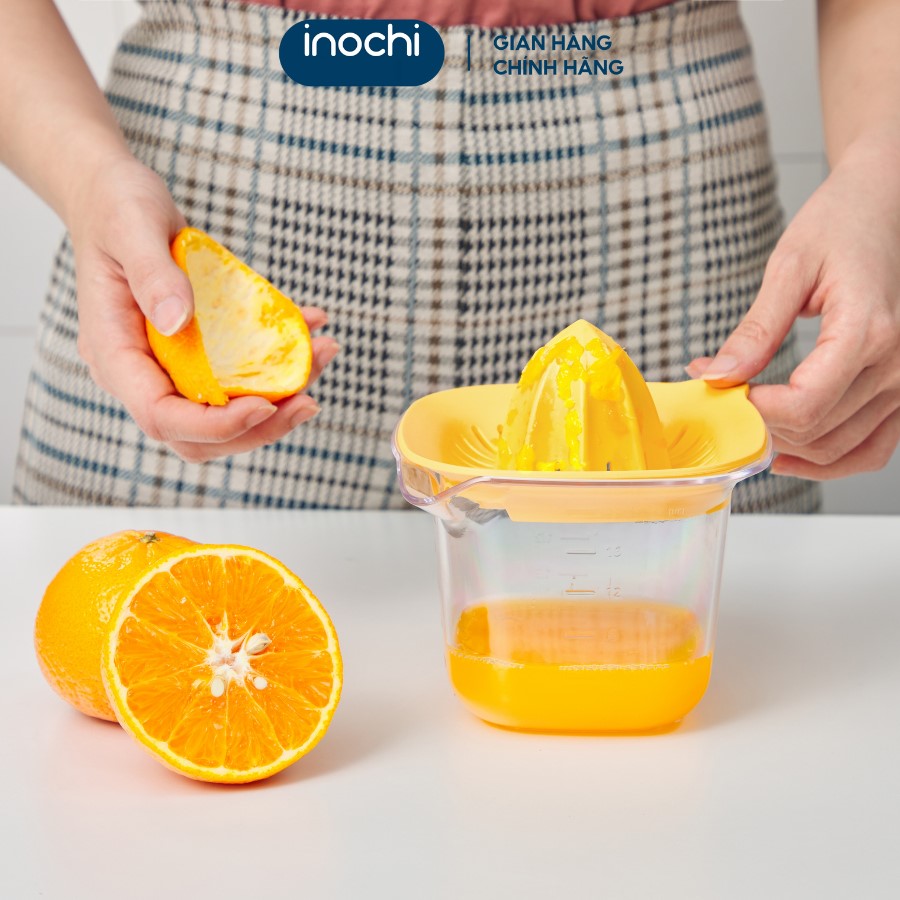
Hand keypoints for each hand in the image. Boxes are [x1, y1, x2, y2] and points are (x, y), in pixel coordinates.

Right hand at [69, 156, 338, 462]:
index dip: (215, 424)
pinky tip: (310, 325)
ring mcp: (168, 365)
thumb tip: (178, 321)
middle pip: (197, 433)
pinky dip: (278, 360)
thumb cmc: (114, 206)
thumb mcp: (130, 226)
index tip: (266, 406)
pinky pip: (239, 373)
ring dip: (279, 397)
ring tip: (323, 354)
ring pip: (224, 410)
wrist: (113, 196)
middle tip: (309, 401)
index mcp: (115, 354)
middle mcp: (141, 371)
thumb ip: (153, 274)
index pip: (162, 416)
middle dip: (258, 428)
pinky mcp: (196, 351)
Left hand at [686, 133, 899, 479]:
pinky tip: (788, 452)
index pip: (804, 405)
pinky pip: (869, 449)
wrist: (883, 208)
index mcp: (869, 330)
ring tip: (748, 416)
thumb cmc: (841, 224)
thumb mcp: (789, 266)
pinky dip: (828, 460)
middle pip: (816, 431)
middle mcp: (896, 364)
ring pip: (839, 450)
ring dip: (786, 447)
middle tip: (723, 398)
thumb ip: (755, 329)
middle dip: (759, 424)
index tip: (722, 391)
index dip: (755, 411)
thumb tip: (717, 375)